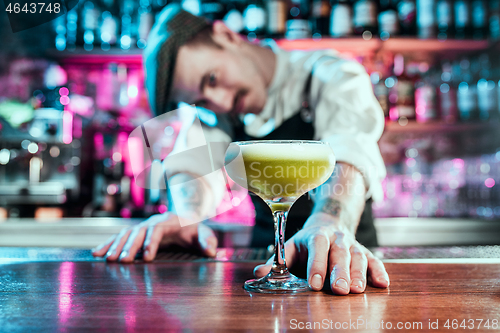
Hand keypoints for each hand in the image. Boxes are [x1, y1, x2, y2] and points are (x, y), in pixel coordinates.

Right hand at [91, 213, 217, 262]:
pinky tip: (96, 253)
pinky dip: (107, 244)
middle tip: (123, 261)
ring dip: (116, 246)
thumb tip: (212, 251)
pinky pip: (119, 237)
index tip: (147, 258)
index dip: (151, 243)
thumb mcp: (203, 233)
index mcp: (167, 221)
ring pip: (126, 234)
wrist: (184, 218)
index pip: (157, 230)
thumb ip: (207, 240)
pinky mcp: (134, 232)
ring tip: (107, 259)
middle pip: (138, 232)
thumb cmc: (192, 229)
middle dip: (130, 246)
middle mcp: (151, 222)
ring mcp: (141, 226)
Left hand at [253, 212, 388, 294]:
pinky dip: (379, 271)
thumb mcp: (290, 248)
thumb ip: (276, 262)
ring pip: (359, 257)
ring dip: (359, 273)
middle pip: (339, 253)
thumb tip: (258, 275)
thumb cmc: (306, 243)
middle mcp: (337, 239)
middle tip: (339, 289)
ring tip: (357, 290)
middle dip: (339, 272)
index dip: (316, 265)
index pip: (317, 248)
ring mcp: (353, 245)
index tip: (314, 284)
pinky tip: (382, 284)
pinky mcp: (365, 252)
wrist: (328, 224)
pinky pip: (375, 260)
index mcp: (316, 236)